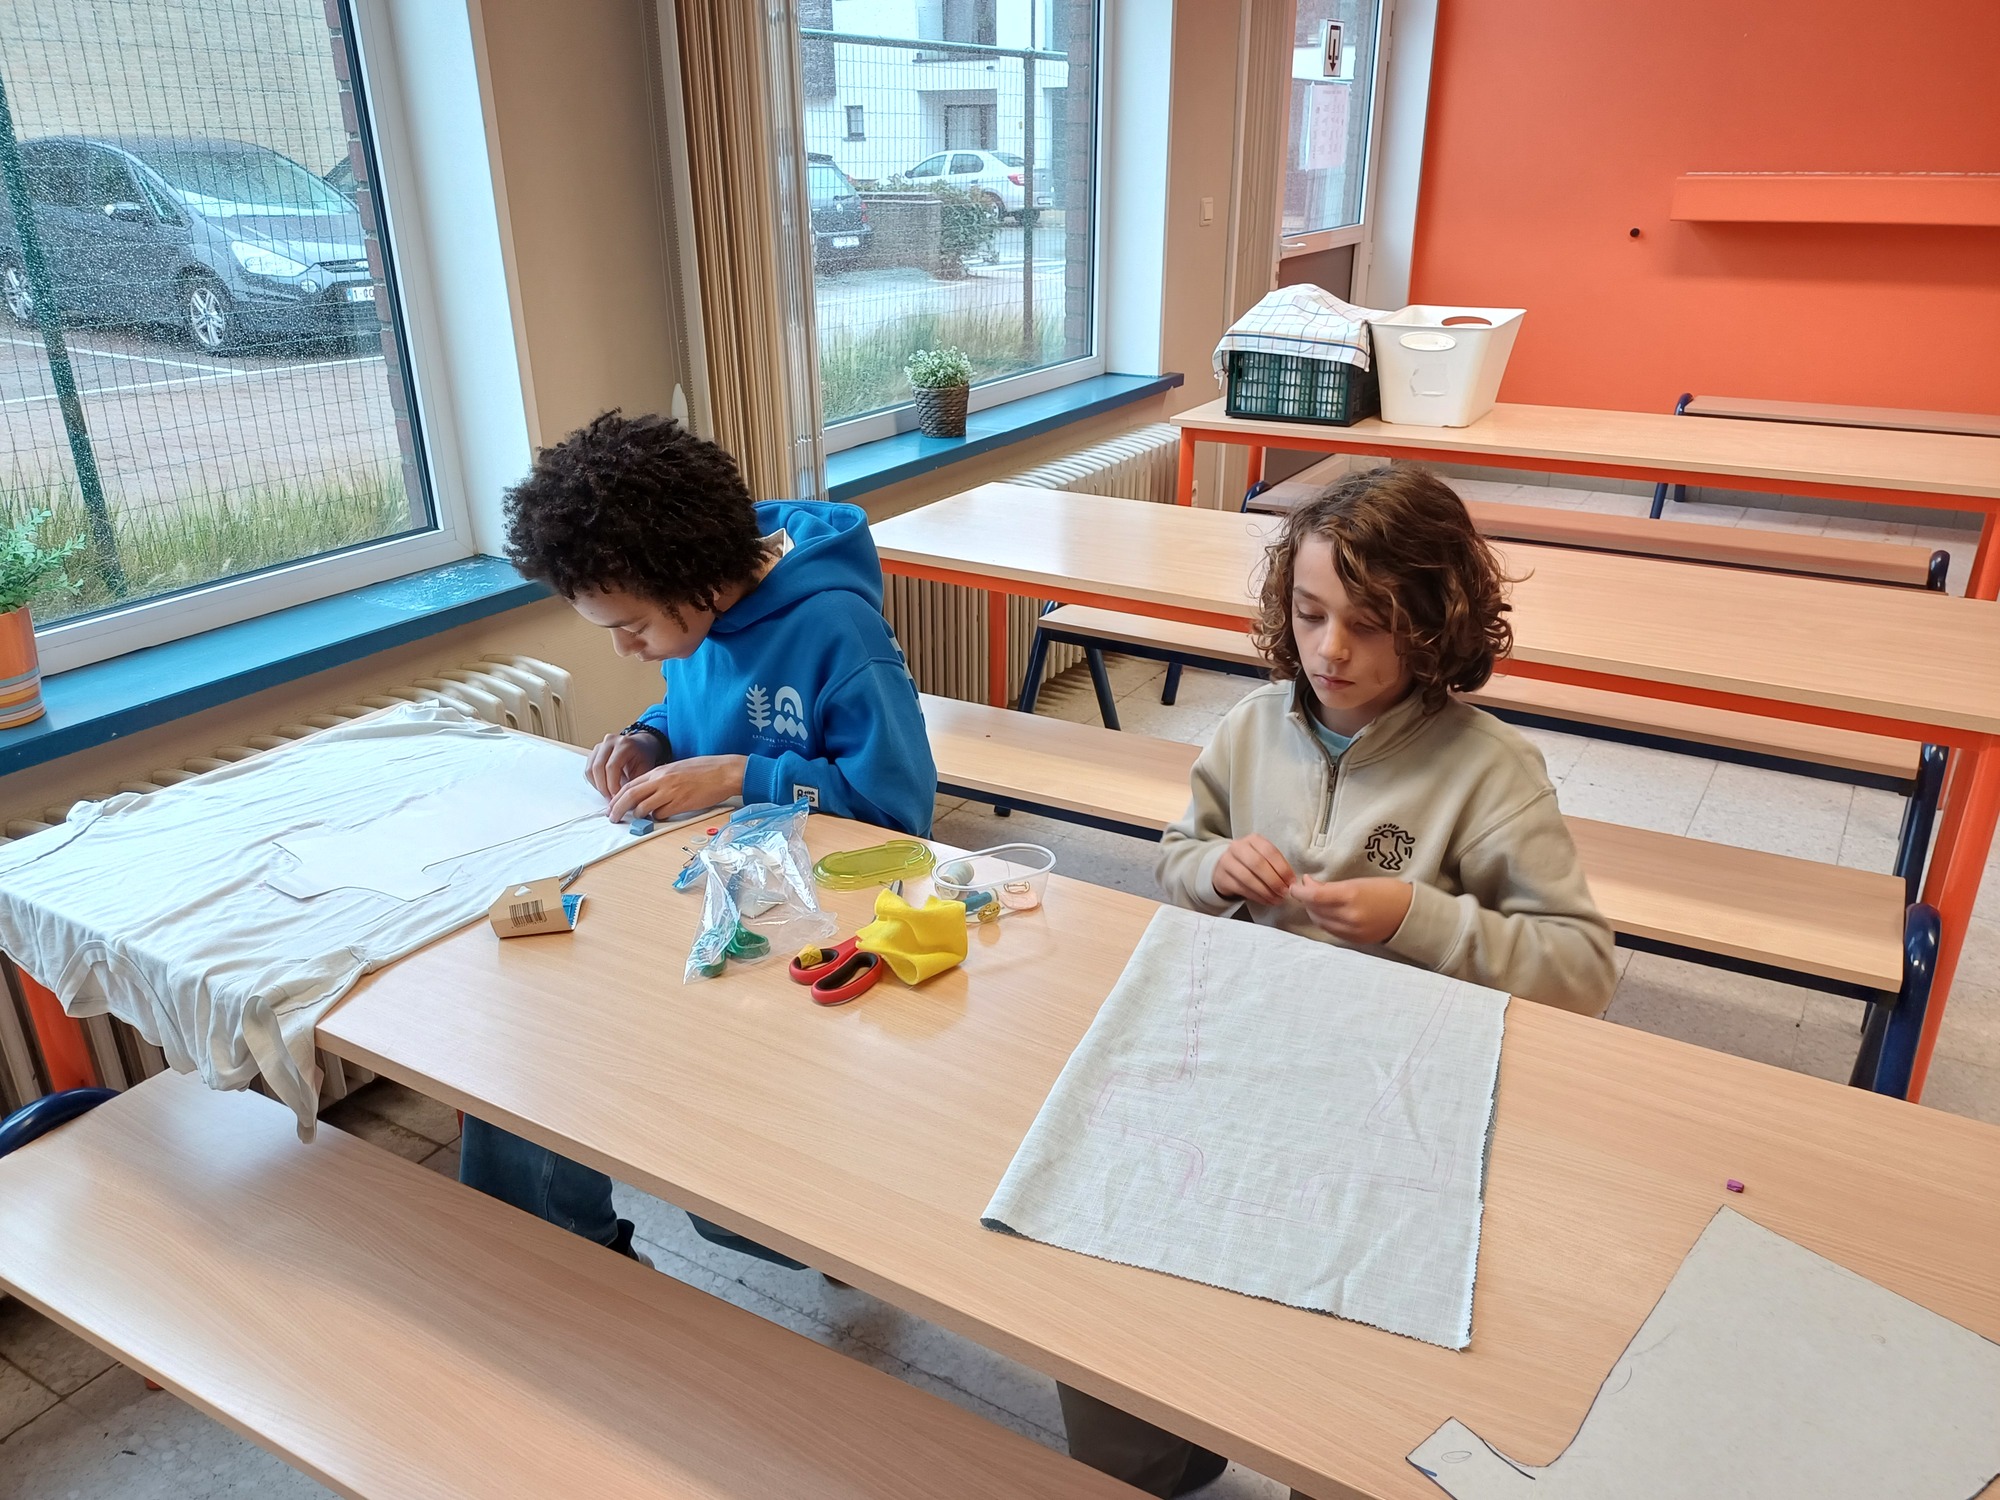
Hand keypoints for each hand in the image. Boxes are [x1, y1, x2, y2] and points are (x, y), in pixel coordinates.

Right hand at [584, 730, 663, 799]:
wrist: (641, 746)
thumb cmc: (643, 758)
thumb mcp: (645, 770)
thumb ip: (635, 784)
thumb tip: (626, 804)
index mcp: (624, 744)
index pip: (612, 766)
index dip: (612, 784)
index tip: (617, 797)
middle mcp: (610, 741)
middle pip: (598, 767)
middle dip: (603, 787)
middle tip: (611, 800)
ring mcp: (600, 745)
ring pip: (590, 769)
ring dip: (598, 786)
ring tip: (608, 795)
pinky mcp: (594, 752)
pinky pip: (588, 770)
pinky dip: (594, 782)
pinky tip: (604, 788)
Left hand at [606, 754, 746, 821]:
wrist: (724, 771)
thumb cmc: (704, 769)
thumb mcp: (676, 769)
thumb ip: (660, 779)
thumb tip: (647, 793)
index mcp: (660, 771)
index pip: (630, 784)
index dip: (618, 797)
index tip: (612, 806)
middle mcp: (662, 780)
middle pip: (631, 796)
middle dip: (618, 809)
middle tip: (613, 818)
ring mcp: (671, 792)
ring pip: (644, 807)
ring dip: (638, 815)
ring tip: (638, 819)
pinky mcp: (682, 804)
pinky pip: (662, 814)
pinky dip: (658, 817)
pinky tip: (661, 817)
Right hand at [1211, 835, 1296, 905]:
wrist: (1225, 868)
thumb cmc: (1250, 863)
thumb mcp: (1262, 856)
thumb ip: (1276, 865)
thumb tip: (1291, 882)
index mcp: (1253, 840)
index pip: (1269, 851)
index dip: (1282, 868)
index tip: (1291, 881)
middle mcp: (1238, 848)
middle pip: (1257, 864)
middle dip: (1274, 880)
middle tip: (1284, 892)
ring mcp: (1227, 862)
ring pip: (1248, 878)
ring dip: (1266, 891)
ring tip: (1276, 899)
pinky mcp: (1222, 878)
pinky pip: (1241, 889)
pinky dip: (1257, 897)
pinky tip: (1266, 900)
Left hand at [1288, 876, 1412, 944]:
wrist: (1409, 913)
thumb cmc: (1387, 891)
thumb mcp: (1359, 882)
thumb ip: (1333, 886)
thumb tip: (1309, 884)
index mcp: (1350, 895)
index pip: (1314, 895)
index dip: (1300, 891)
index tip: (1295, 886)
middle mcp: (1349, 915)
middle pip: (1314, 909)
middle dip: (1306, 899)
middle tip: (1306, 888)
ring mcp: (1351, 930)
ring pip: (1320, 921)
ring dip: (1313, 910)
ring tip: (1315, 900)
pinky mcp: (1353, 940)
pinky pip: (1330, 930)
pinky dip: (1323, 920)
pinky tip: (1325, 912)